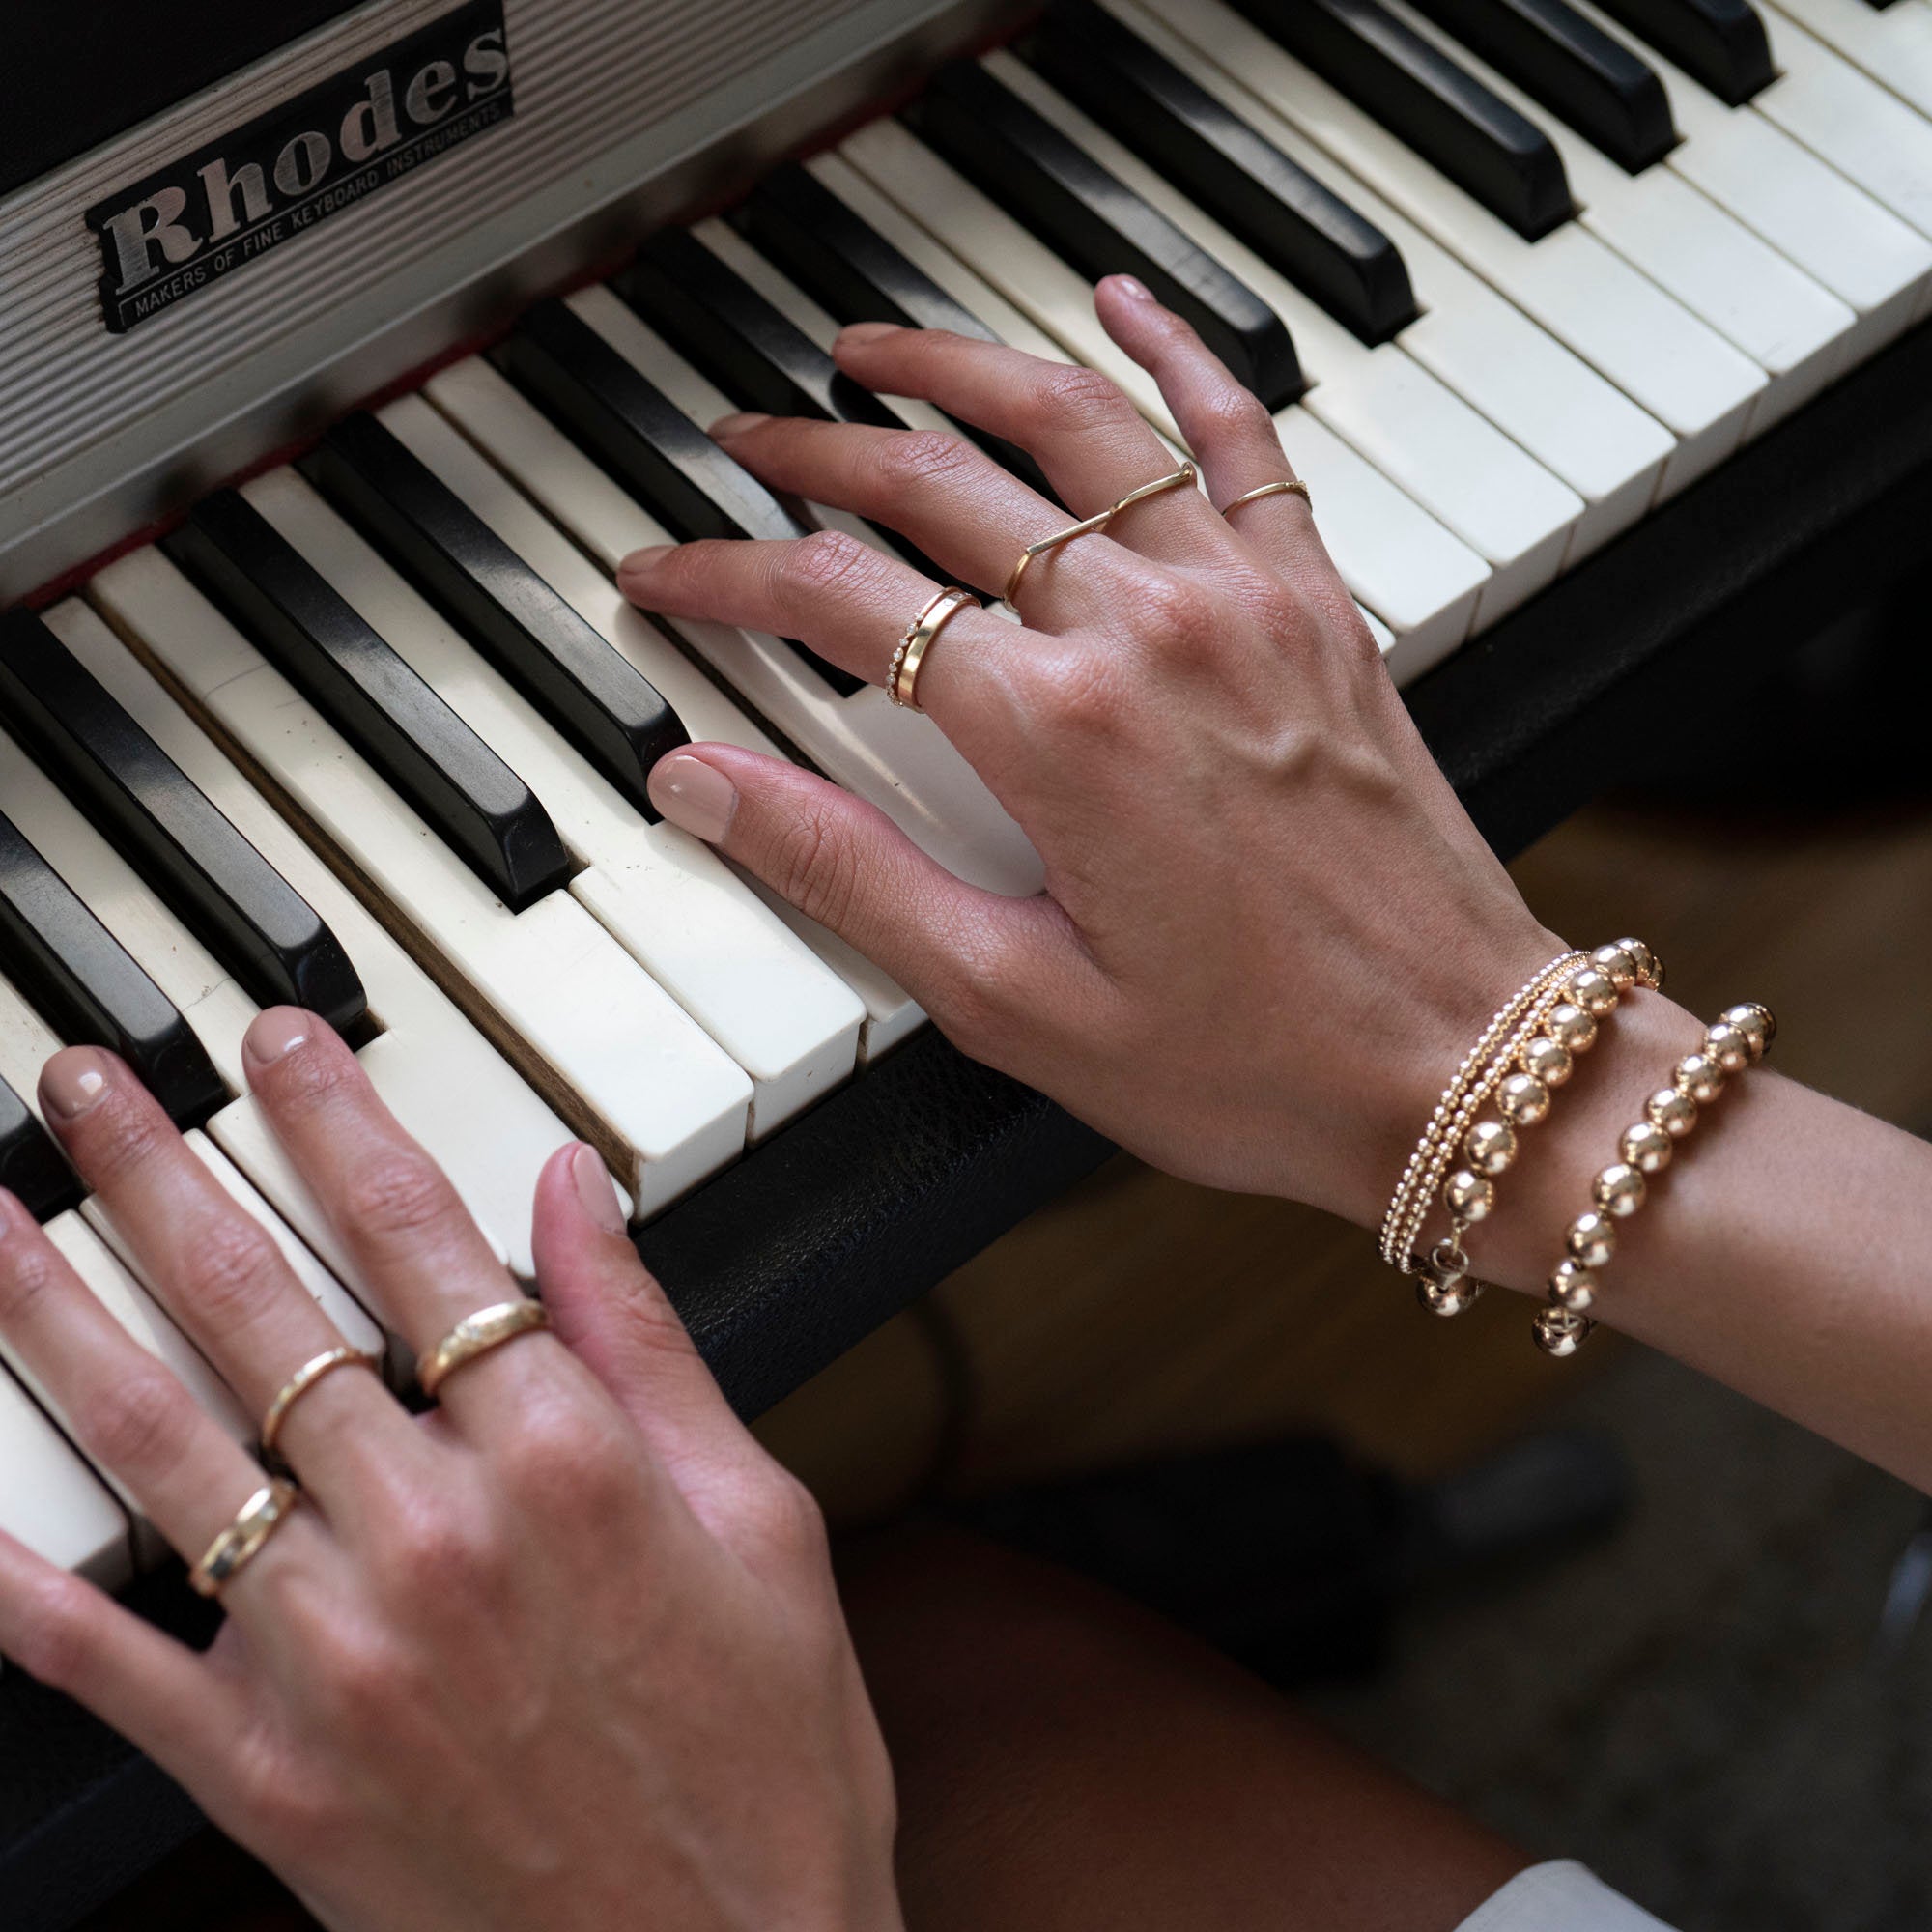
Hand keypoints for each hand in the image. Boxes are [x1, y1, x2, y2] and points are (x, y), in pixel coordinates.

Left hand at [0, 1017, 900, 1931]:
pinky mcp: (265, 1777)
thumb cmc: (764, 1751)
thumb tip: (581, 1193)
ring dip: (57, 1317)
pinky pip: (107, 1664)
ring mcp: (331, 1658)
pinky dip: (16, 1586)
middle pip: (263, 1312)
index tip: (277, 1040)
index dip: (337, 1119)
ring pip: (160, 1448)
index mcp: (565, 1462)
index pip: (420, 1237)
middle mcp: (430, 1538)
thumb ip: (649, 1343)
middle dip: (161, 1175)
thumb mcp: (757, 1519)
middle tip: (86, 1085)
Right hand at [619, 278, 1555, 1225]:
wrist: (1455, 1061)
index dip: (727, 576)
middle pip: (939, 485)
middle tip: (740, 441)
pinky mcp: (1317, 603)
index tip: (665, 577)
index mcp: (1055, 730)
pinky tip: (1122, 305)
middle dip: (814, 452)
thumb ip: (848, 875)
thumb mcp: (1015, 998)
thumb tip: (708, 787)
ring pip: (1075, 425)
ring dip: (958, 370)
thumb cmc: (1253, 1059)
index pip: (842, 599)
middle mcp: (1146, 629)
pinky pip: (1242, 436)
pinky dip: (1177, 354)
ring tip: (870, 348)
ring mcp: (1242, 599)